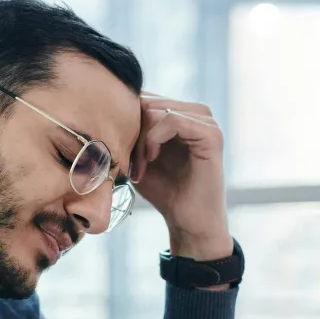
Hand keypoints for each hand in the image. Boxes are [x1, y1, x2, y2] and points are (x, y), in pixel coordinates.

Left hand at [131, 93, 231, 261]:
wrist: (188, 222)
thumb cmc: (163, 191)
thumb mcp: (138, 155)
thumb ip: (130, 130)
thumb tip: (107, 108)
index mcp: (182, 112)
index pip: (143, 97)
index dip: (126, 123)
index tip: (123, 156)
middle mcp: (196, 111)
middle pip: (146, 102)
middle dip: (132, 132)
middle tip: (131, 165)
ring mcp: (207, 121)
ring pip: (156, 109)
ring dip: (141, 139)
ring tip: (140, 166)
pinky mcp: (212, 135)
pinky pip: (172, 120)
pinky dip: (154, 139)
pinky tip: (150, 159)